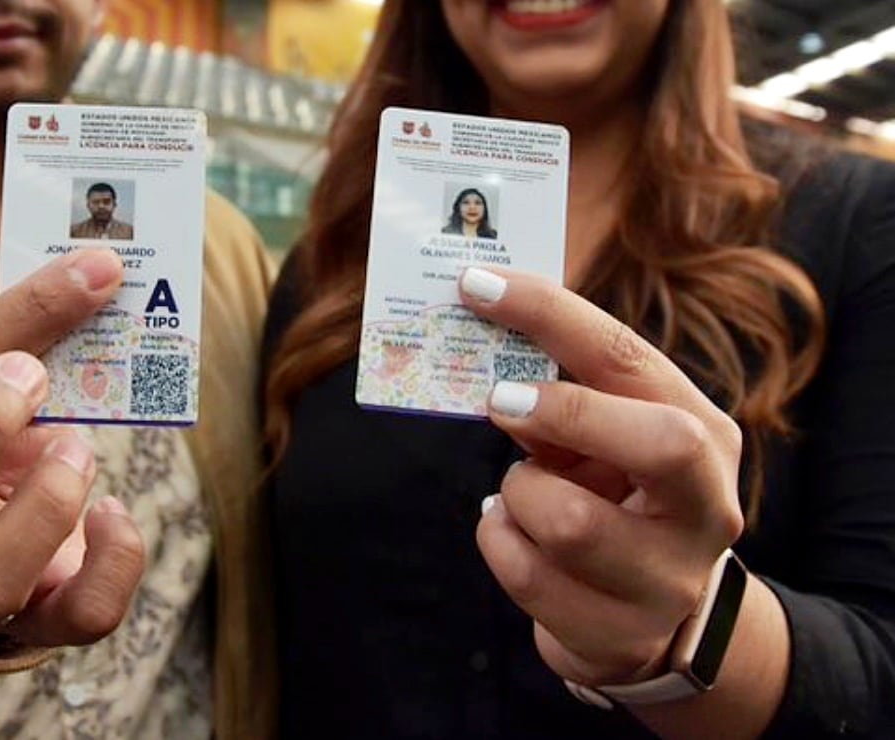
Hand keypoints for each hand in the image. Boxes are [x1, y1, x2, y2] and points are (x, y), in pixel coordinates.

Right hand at [0, 249, 145, 647]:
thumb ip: (22, 354)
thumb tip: (96, 285)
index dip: (19, 316)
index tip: (91, 273)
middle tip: (37, 375)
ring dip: (49, 502)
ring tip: (79, 452)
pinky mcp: (43, 622)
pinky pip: (84, 614)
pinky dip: (116, 556)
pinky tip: (114, 513)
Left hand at [460, 267, 744, 687]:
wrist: (648, 620)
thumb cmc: (616, 499)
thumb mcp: (602, 441)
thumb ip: (560, 398)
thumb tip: (492, 364)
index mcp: (706, 436)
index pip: (631, 358)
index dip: (550, 315)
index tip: (478, 285)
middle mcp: (707, 507)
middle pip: (658, 444)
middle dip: (565, 414)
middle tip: (497, 402)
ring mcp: (670, 580)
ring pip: (566, 520)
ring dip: (519, 493)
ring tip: (523, 490)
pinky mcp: (620, 635)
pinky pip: (524, 574)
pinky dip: (499, 539)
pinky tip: (513, 531)